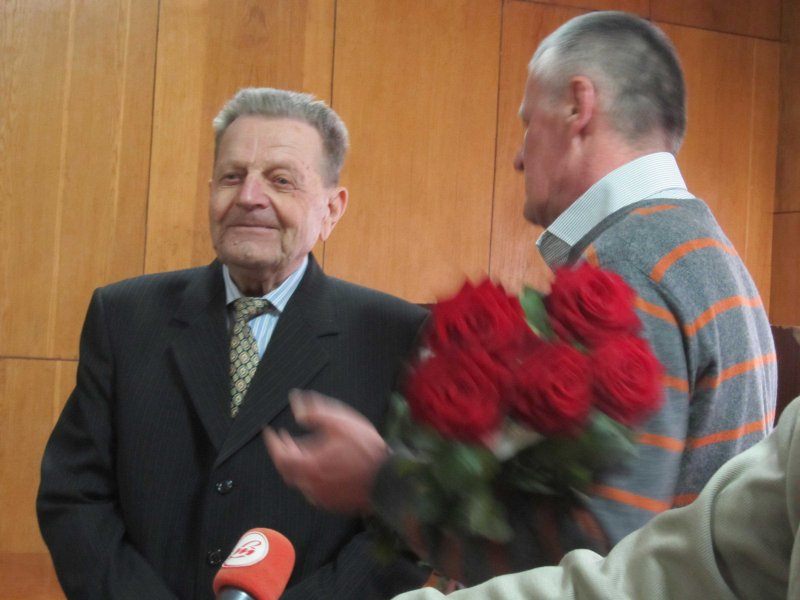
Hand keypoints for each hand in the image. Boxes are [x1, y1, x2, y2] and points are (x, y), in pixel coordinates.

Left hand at [264, 389, 389, 513]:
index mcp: (309, 465)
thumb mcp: (341, 422)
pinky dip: (309, 475)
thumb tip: (296, 405)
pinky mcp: (332, 503)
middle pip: (287, 470)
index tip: (270, 431)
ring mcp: (321, 497)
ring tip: (301, 449)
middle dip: (283, 452)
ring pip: (300, 480)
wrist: (390, 478)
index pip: (280, 455)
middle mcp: (310, 485)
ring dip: (296, 464)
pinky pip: (313, 489)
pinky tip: (319, 465)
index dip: (272, 442)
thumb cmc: (367, 448)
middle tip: (284, 438)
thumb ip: (315, 413)